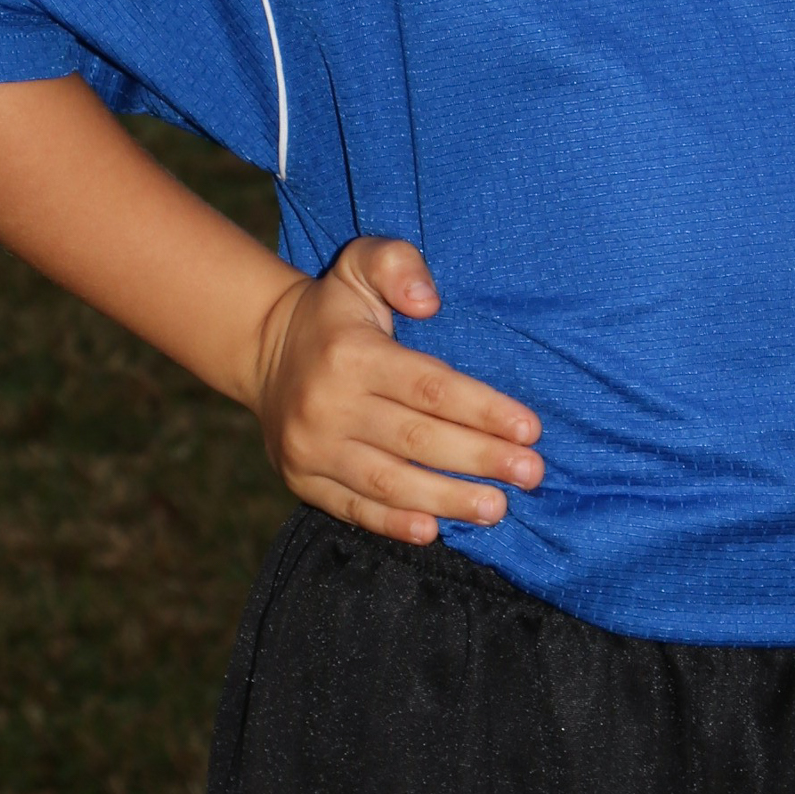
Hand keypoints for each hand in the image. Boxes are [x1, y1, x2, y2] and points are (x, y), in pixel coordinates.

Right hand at [252, 236, 542, 543]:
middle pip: (418, 439)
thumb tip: (429, 301)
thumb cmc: (335, 310)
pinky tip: (434, 530)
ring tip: (498, 508)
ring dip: (448, 498)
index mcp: (352, 354)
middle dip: (481, 459)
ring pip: (389, 482)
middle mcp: (328, 405)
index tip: (531, 428)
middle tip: (531, 472)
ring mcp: (311, 448)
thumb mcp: (360, 263)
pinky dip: (393, 524)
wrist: (263, 349)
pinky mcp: (301, 480)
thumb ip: (398, 265)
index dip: (484, 409)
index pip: (430, 387)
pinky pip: (353, 508)